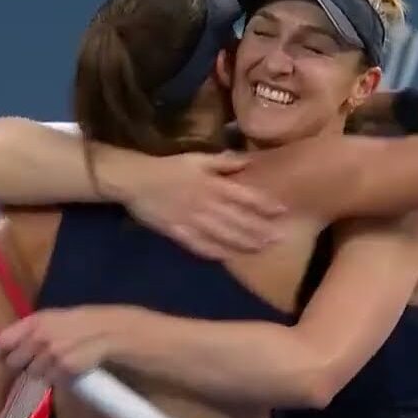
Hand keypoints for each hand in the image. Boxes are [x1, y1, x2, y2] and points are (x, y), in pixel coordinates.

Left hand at [0, 307, 121, 385]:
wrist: (105, 331)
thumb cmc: (76, 323)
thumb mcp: (50, 318)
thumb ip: (27, 331)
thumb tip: (4, 347)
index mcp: (34, 322)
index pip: (3, 342)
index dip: (1, 352)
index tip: (3, 357)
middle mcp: (39, 337)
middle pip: (14, 362)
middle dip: (22, 364)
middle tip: (34, 361)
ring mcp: (51, 354)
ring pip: (32, 373)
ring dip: (41, 371)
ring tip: (55, 362)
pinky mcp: (63, 368)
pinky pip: (49, 380)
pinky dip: (55, 377)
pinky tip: (66, 368)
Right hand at [119, 151, 286, 259]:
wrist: (136, 180)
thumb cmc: (169, 167)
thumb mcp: (197, 159)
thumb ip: (223, 162)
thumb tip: (248, 161)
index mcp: (212, 185)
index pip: (245, 196)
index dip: (265, 205)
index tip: (282, 212)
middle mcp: (206, 204)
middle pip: (237, 220)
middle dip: (259, 230)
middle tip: (277, 239)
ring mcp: (192, 221)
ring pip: (222, 235)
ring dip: (243, 243)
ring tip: (260, 249)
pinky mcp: (178, 233)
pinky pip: (199, 245)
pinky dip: (215, 252)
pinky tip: (227, 258)